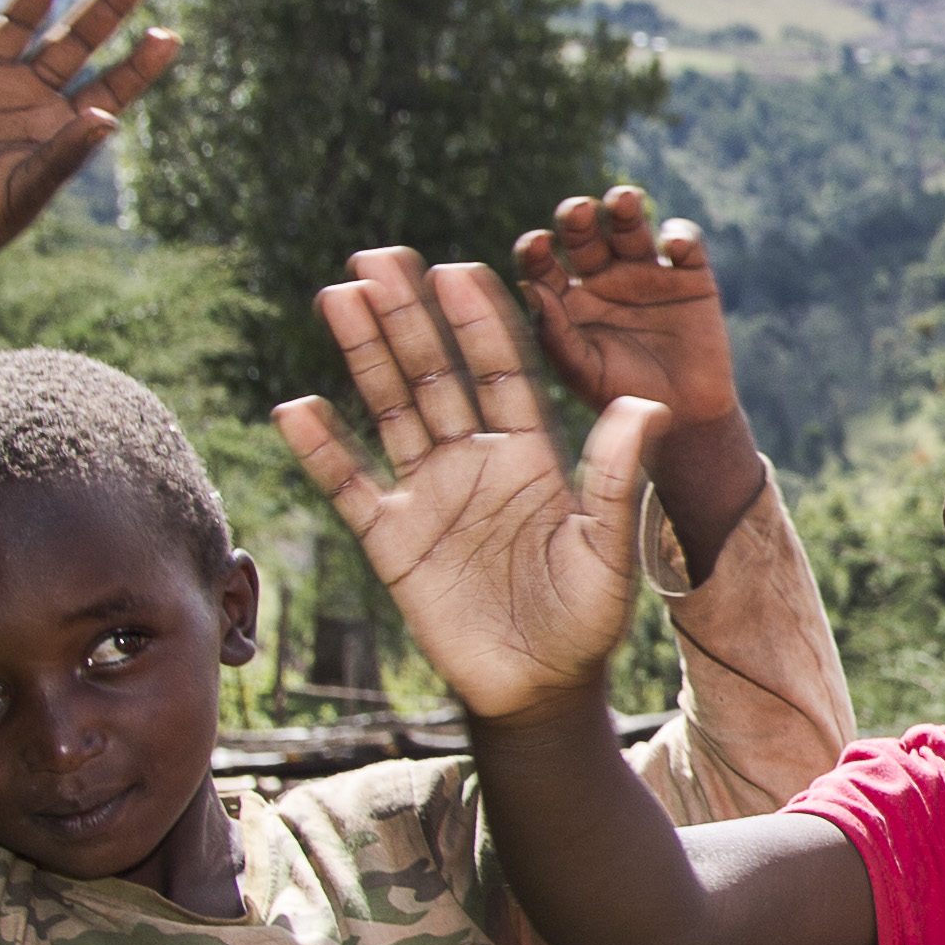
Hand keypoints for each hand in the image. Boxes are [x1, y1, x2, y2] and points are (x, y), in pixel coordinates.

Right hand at [0, 0, 171, 280]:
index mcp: (58, 120)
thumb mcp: (29, 188)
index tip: (169, 36)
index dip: (138, 62)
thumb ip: (66, 152)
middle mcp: (26, 90)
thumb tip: (110, 116)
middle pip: (72, 39)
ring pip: (18, 21)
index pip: (109, 82)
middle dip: (105, 7)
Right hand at [273, 253, 654, 721]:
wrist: (540, 688)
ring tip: (339, 296)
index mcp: (530, 453)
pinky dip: (322, 449)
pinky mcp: (392, 538)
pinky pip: (349, 485)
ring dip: (365, 354)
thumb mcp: (610, 546)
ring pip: (390, 409)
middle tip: (379, 256)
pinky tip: (297, 407)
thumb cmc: (588, 619)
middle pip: (435, 372)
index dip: (478, 320)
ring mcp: (430, 494)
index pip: (499, 369)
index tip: (457, 268)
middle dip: (409, 315)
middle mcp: (475, 460)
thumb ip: (617, 477)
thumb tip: (647, 406)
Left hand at [516, 187, 743, 429]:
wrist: (685, 417)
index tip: (538, 243)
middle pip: (583, 234)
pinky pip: (685, 243)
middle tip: (579, 211)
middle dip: (578, 217)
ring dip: (624, 207)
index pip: (542, 263)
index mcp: (568, 299)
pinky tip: (672, 246)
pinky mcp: (690, 275)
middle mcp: (602, 278)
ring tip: (623, 199)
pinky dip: (680, 235)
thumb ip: (555, 333)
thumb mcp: (582, 371)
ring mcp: (646, 273)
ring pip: (630, 226)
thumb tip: (529, 286)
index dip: (536, 249)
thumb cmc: (623, 397)